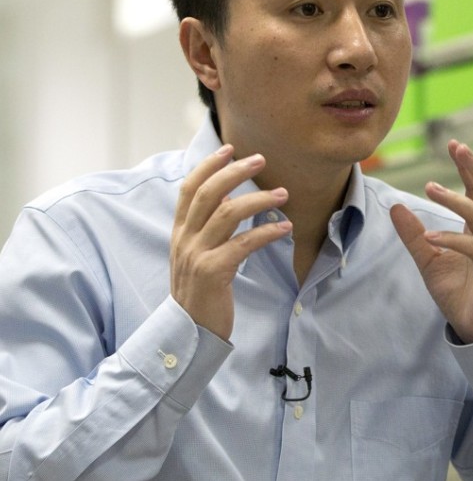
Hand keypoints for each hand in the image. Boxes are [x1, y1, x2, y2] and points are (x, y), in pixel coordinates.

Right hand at [170, 145, 291, 339]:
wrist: (190, 331)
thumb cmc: (200, 291)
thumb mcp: (196, 254)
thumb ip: (207, 226)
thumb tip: (227, 196)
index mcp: (179, 232)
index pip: (189, 189)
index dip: (208, 166)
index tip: (230, 149)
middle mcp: (185, 239)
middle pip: (208, 193)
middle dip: (235, 172)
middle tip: (260, 160)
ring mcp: (197, 255)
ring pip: (227, 213)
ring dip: (259, 199)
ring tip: (283, 194)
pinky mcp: (214, 272)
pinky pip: (243, 243)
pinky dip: (266, 232)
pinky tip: (285, 228)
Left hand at [390, 140, 472, 343]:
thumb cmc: (458, 293)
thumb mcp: (429, 260)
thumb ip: (414, 235)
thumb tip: (395, 207)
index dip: (469, 167)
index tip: (454, 145)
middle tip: (458, 147)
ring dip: (457, 200)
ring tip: (430, 187)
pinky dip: (452, 239)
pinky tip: (431, 235)